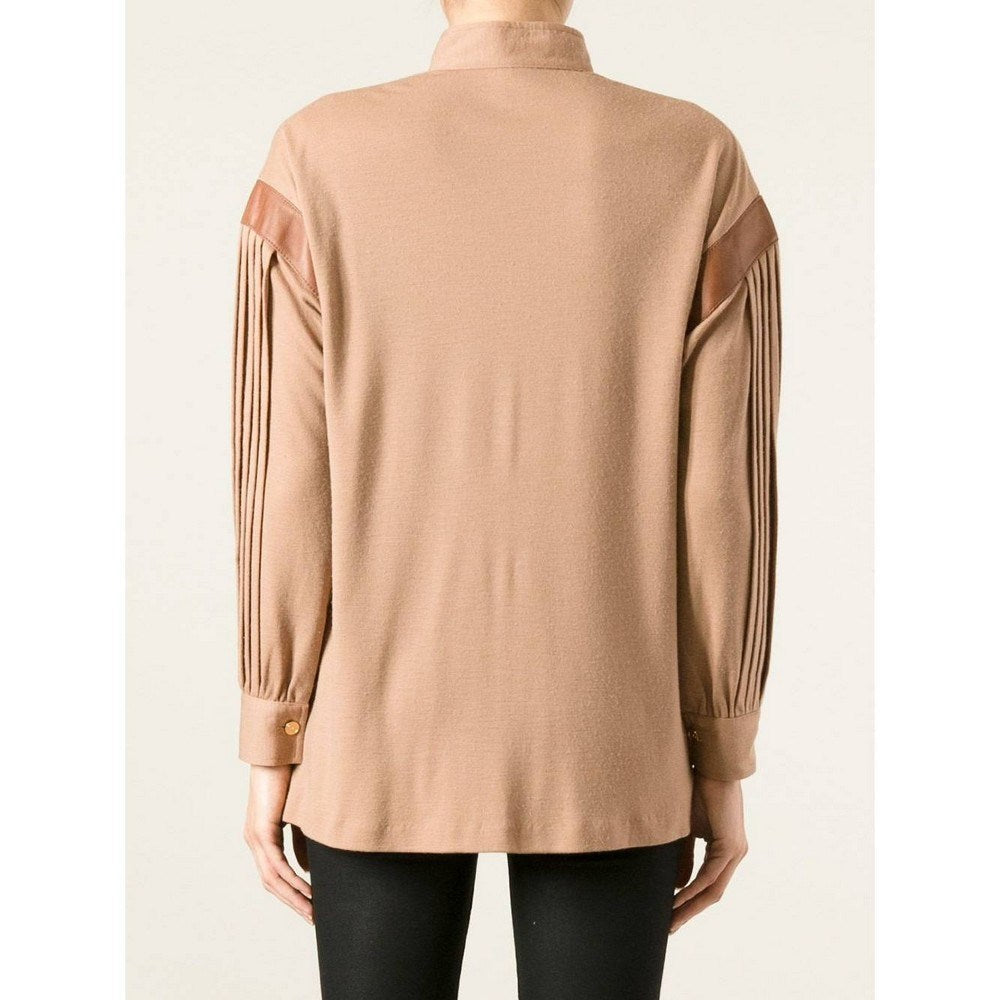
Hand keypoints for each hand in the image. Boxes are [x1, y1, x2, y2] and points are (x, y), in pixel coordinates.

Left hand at [244, 764, 312, 923]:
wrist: (281, 753)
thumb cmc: (292, 778)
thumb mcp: (301, 816)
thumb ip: (301, 842)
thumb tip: (305, 870)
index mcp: (262, 837)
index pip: (273, 875)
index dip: (290, 893)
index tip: (309, 907)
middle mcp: (254, 841)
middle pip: (271, 884)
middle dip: (293, 903)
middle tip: (312, 919)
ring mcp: (255, 837)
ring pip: (272, 879)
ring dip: (293, 897)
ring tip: (312, 911)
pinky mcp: (261, 830)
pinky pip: (276, 864)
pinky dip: (292, 879)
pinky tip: (307, 889)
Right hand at [670, 774, 748, 933]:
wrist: (713, 766)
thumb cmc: (699, 790)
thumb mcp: (687, 828)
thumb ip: (685, 856)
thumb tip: (680, 884)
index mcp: (726, 849)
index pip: (708, 884)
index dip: (691, 902)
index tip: (671, 914)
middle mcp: (735, 854)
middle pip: (712, 894)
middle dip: (690, 912)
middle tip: (670, 927)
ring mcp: (735, 852)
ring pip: (713, 889)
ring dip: (691, 906)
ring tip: (672, 920)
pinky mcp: (730, 846)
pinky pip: (710, 875)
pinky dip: (694, 889)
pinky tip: (678, 898)